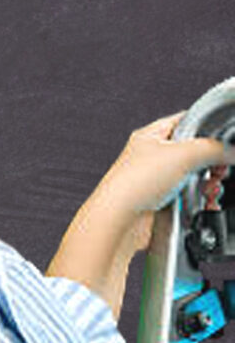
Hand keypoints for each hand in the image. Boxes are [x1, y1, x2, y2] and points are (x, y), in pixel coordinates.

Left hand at [95, 112, 227, 254]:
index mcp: (151, 136)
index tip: (224, 140)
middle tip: (218, 169)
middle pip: (195, 153)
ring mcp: (156, 180)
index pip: (186, 121)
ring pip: (195, 177)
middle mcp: (152, 157)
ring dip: (209, 184)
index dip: (207, 129)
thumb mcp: (183, 153)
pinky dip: (201, 201)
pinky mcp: (160, 202)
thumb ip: (213, 148)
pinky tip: (206, 203)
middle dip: (212, 163)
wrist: (119, 220)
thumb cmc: (134, 183)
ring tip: (211, 189)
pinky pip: (189, 197)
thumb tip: (230, 150)